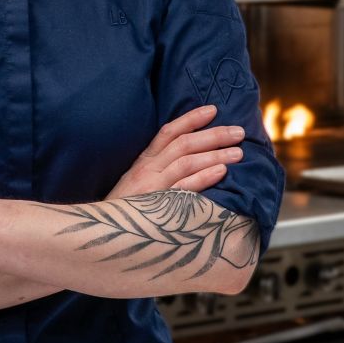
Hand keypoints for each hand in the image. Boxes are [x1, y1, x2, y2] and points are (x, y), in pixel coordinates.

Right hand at [107, 104, 244, 200]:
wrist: (104, 232)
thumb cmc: (126, 209)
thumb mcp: (137, 183)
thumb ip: (158, 170)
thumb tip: (190, 160)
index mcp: (144, 161)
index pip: (169, 132)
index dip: (191, 119)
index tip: (213, 110)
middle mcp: (148, 169)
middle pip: (183, 144)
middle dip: (213, 135)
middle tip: (239, 132)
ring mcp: (153, 186)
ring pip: (186, 162)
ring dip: (215, 154)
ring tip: (238, 153)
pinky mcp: (158, 206)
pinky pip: (184, 188)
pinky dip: (203, 178)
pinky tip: (221, 172)